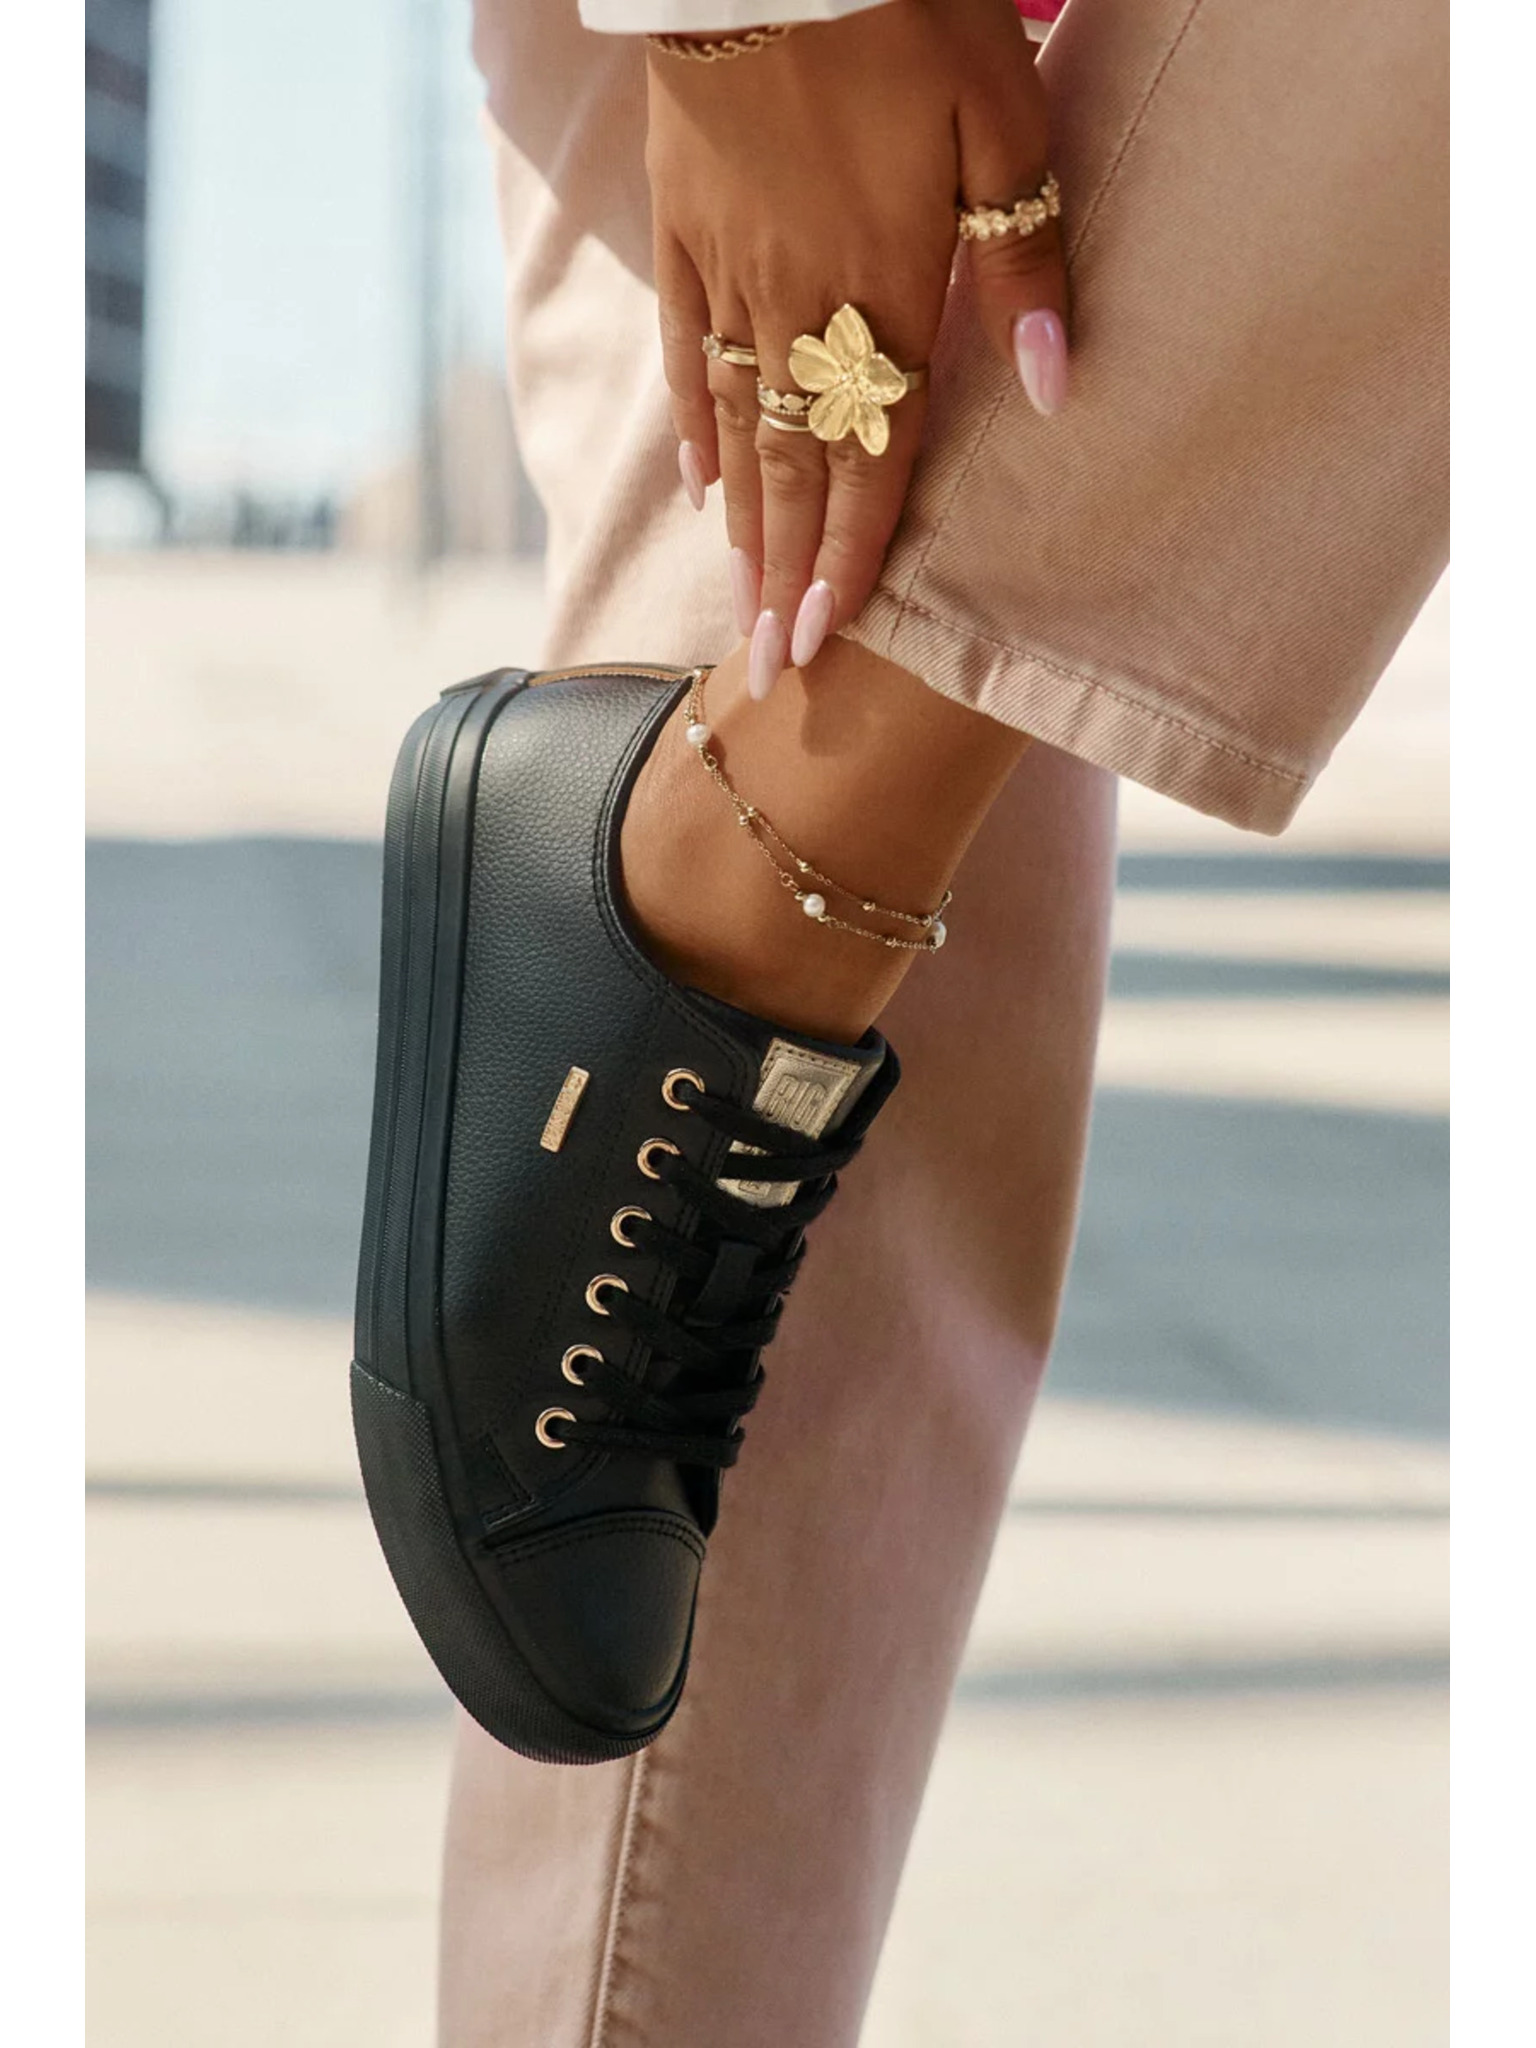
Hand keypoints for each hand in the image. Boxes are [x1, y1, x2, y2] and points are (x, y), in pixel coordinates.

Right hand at [646, 0, 1068, 697]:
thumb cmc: (903, 13)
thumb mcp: (1005, 116)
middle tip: (771, 670)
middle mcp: (797, 305)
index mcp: (884, 288)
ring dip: (743, 527)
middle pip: (793, 468)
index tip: (829, 645)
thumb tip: (1053, 392)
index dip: (851, 558)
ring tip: (740, 604)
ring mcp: (729, 271)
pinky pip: (684, 353)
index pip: (871, 457)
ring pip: (738, 428)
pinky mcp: (684, 229)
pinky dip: (695, 427)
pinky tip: (701, 485)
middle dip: (786, 578)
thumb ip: (1026, 262)